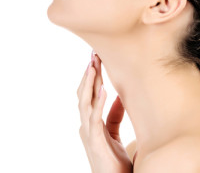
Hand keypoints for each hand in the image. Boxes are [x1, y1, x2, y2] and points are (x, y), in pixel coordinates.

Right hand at [77, 51, 132, 172]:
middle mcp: (86, 124)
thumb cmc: (113, 159)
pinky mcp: (95, 142)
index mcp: (91, 121)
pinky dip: (98, 103)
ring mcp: (88, 133)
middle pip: (84, 94)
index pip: (89, 94)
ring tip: (93, 66)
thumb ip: (115, 113)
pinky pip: (95, 119)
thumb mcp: (114, 131)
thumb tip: (120, 94)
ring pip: (84, 103)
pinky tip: (104, 90)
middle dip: (89, 74)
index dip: (92, 77)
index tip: (96, 59)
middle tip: (93, 55)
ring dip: (89, 84)